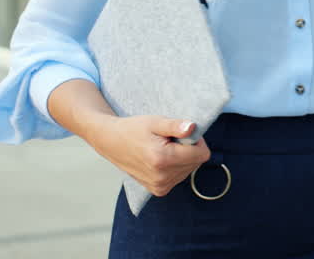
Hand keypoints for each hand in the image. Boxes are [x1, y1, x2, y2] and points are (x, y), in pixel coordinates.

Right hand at [89, 115, 211, 196]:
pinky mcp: (158, 190)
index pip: (202, 154)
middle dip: (189, 149)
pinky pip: (179, 176)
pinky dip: (175, 166)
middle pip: (197, 162)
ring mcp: (160, 186)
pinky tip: (161, 159)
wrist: (111, 142)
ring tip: (163, 149)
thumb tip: (193, 128)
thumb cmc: (133, 129)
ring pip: (189, 169)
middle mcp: (162, 177)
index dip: (197, 141)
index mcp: (163, 159)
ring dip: (182, 158)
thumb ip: (175, 126)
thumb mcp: (155, 122)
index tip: (183, 134)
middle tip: (170, 140)